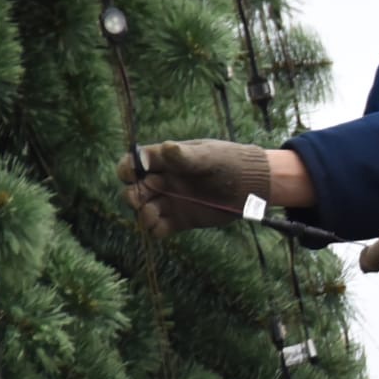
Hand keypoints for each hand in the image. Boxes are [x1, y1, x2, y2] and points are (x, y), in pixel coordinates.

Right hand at [118, 139, 270, 234]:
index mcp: (164, 161)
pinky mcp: (180, 220)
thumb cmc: (229, 162)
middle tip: (141, 200)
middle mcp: (163, 181)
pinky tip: (161, 226)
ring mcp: (170, 201)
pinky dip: (155, 230)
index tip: (131, 175)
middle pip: (134, 190)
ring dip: (143, 215)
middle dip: (132, 196)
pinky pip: (158, 228)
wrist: (251, 185)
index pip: (133, 164)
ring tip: (153, 214)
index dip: (127, 170)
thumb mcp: (208, 157)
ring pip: (143, 210)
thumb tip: (167, 147)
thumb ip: (185, 157)